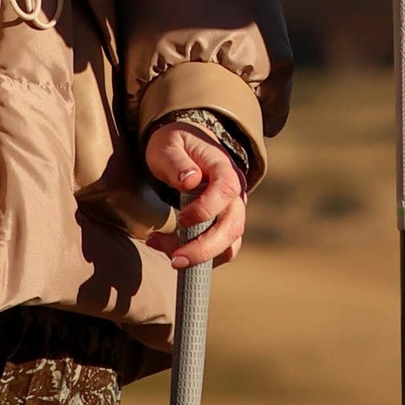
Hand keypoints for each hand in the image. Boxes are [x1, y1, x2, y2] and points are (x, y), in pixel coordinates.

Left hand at [142, 120, 248, 269]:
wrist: (187, 147)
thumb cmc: (176, 145)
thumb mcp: (168, 145)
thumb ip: (176, 161)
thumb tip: (190, 180)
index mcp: (223, 167)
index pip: (226, 190)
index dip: (206, 209)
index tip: (181, 219)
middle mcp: (235, 192)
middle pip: (233, 226)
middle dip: (204, 248)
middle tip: (175, 259)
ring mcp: (233, 211)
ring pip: (230, 244)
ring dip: (202, 258)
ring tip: (170, 256)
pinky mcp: (226, 225)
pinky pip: (222, 250)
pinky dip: (200, 258)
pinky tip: (171, 249)